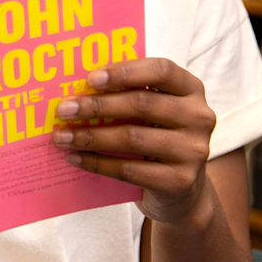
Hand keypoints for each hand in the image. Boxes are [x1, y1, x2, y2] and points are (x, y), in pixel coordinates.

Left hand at [50, 58, 216, 224]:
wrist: (181, 192)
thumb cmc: (157, 139)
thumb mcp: (152, 113)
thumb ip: (128, 94)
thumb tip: (76, 88)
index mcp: (191, 90)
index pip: (162, 70)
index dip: (125, 72)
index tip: (90, 79)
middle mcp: (199, 117)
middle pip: (141, 104)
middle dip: (97, 106)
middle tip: (63, 109)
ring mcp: (193, 151)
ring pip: (132, 138)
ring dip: (90, 136)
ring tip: (62, 136)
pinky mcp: (180, 181)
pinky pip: (129, 170)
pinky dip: (96, 163)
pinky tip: (74, 157)